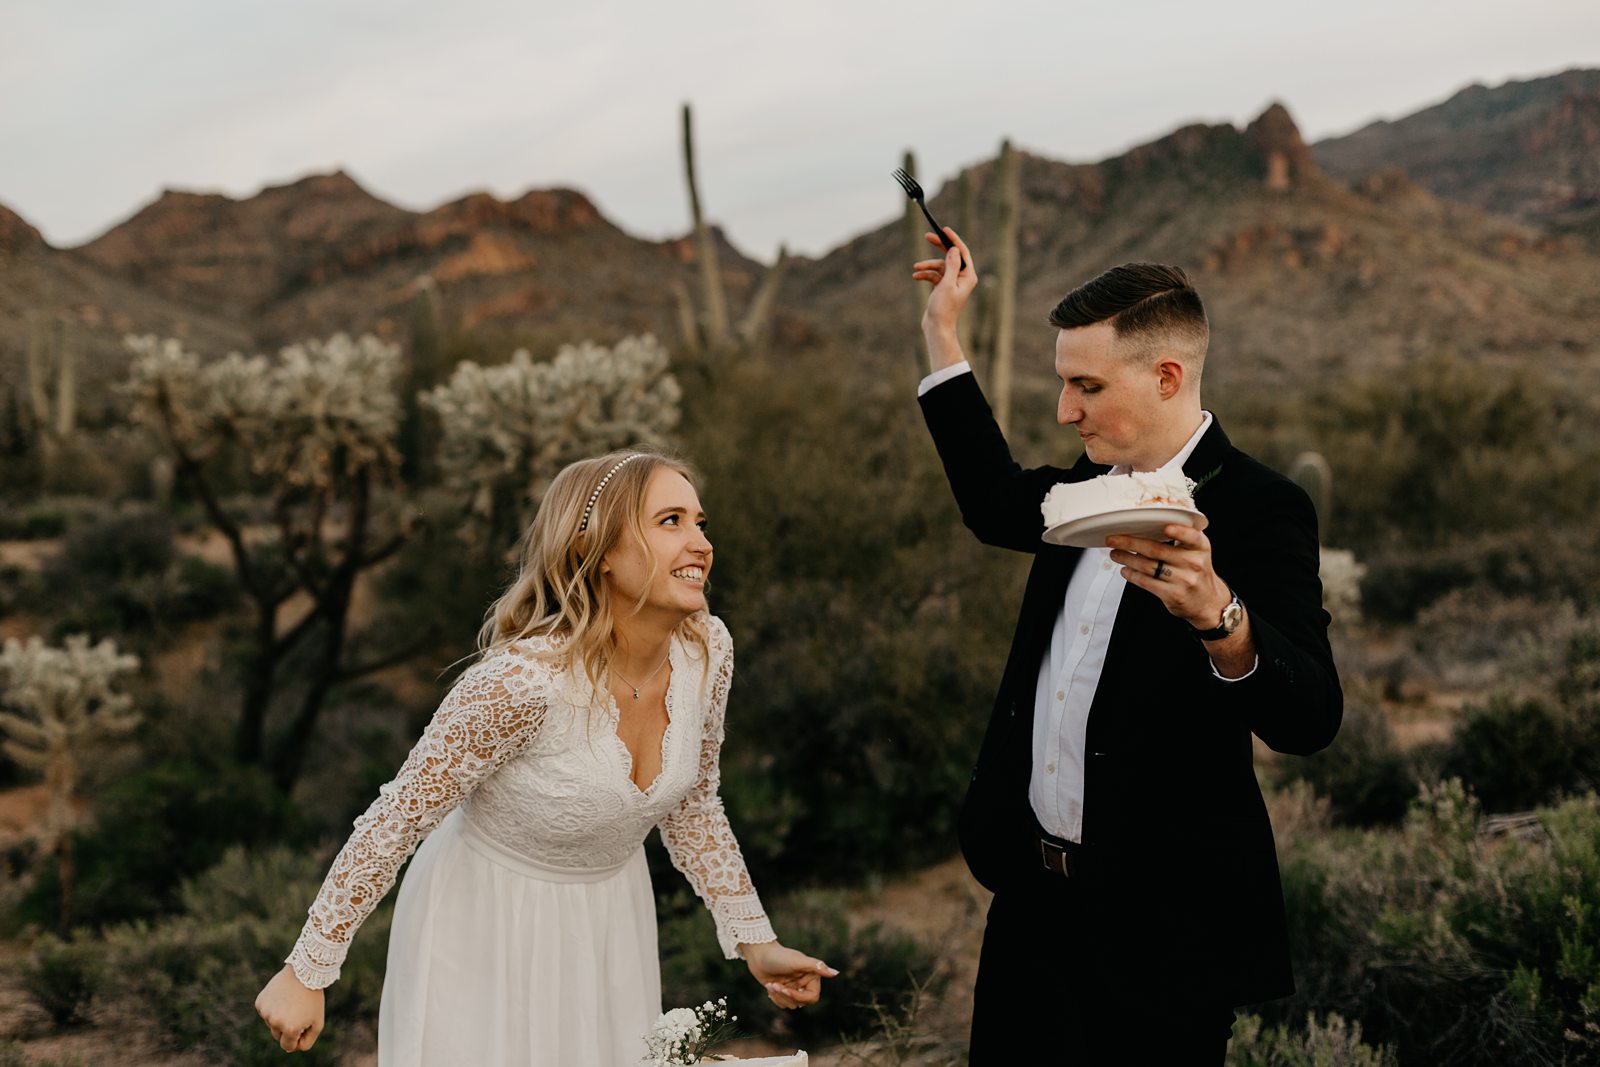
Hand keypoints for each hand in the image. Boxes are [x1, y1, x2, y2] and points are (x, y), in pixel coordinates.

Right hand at [254, 964, 324, 1052]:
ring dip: (280, 1017)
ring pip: (271, 1023)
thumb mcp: (318, 1022)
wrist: (304, 971)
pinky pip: (265, 1012)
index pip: (288, 1046)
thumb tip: (291, 1049)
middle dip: (288, 1028)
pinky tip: (282, 996)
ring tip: (291, 1002)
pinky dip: (272, 1007)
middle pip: (278, 1036)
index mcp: (290, 1029)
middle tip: (298, 1011)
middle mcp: (275, 1022)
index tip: (303, 1026)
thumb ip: (306, 1042)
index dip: (297, 1038)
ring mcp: (266, 1012)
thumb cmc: (313, 998)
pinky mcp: (260, 1002)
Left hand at [740, 941, 838, 1009]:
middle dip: (787, 996)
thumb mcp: (798, 961)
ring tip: (771, 984)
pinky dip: (775, 997)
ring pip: (791, 1005)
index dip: (800, 997)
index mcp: (811, 976)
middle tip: (776, 985)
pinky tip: (769, 986)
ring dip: (779, 997)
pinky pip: (782, 1004)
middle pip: (801, 1003)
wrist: (759, 954)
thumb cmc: (779, 956)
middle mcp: (804, 983)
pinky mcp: (782, 990)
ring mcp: (793, 987)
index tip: (787, 990)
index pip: (812, 997)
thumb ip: (817, 967)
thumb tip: (836, 973)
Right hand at [911, 228, 977, 365]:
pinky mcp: (942, 287)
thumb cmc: (944, 308)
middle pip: (950, 256)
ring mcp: (952, 282)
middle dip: (939, 246)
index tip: (944, 230)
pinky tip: (916, 277)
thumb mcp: (946, 284)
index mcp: (968, 276)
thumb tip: (953, 249)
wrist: (937, 327)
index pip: (962, 252)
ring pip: (939, 266)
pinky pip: (934, 275)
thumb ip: (951, 265)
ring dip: (927, 266)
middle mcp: (962, 278)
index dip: (953, 240)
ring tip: (916, 268)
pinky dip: (925, 275)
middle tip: (928, 235)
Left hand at [1107, 521, 1229, 628]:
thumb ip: (1182, 536)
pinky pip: (1147, 582)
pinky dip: (1132, 575)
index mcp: (1200, 547)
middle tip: (1113, 539)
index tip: (1165, 527)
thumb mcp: (1197, 551)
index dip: (1179, 532)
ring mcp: (1184, 580)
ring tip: (1115, 553)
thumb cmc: (1196, 570)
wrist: (1207, 601)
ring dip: (1126, 558)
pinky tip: (1125, 570)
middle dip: (1130, 543)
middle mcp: (1194, 563)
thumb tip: (1146, 524)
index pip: (1192, 537)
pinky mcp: (1173, 595)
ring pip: (1148, 566)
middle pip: (1156, 550)